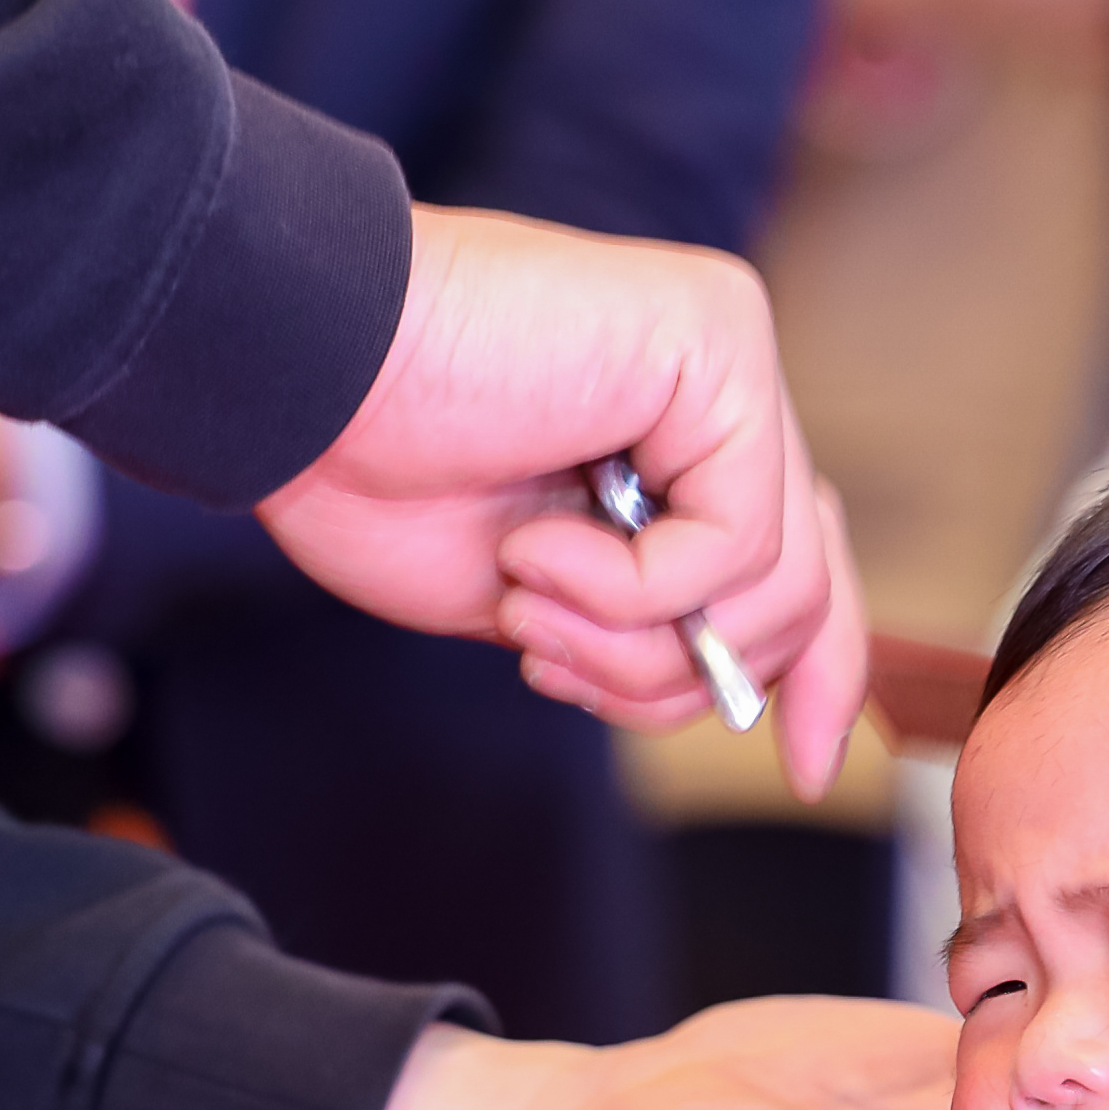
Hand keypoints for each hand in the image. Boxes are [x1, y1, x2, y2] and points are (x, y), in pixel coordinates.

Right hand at [255, 205, 870, 794]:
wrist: (291, 372)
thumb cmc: (377, 470)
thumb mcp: (543, 597)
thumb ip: (645, 626)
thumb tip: (744, 695)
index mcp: (683, 447)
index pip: (804, 571)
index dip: (817, 679)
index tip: (805, 774)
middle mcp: (723, 393)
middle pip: (805, 590)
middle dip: (682, 678)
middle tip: (546, 664)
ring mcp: (728, 358)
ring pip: (777, 583)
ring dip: (632, 642)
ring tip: (522, 604)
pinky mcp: (718, 335)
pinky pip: (737, 537)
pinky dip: (629, 587)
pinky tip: (531, 552)